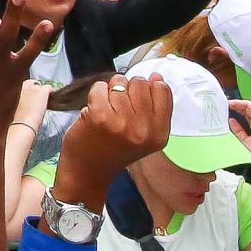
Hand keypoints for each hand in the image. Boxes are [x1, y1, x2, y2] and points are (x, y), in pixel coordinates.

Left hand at [54, 73, 173, 202]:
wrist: (88, 173)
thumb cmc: (114, 151)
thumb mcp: (144, 136)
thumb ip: (154, 108)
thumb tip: (156, 77)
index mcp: (159, 134)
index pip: (162, 90)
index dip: (148, 88)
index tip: (136, 101)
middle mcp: (143, 129)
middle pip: (140, 82)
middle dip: (128, 88)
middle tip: (118, 108)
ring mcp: (122, 122)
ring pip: (119, 82)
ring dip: (110, 92)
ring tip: (107, 110)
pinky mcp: (99, 116)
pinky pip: (100, 86)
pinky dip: (95, 94)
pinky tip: (94, 110)